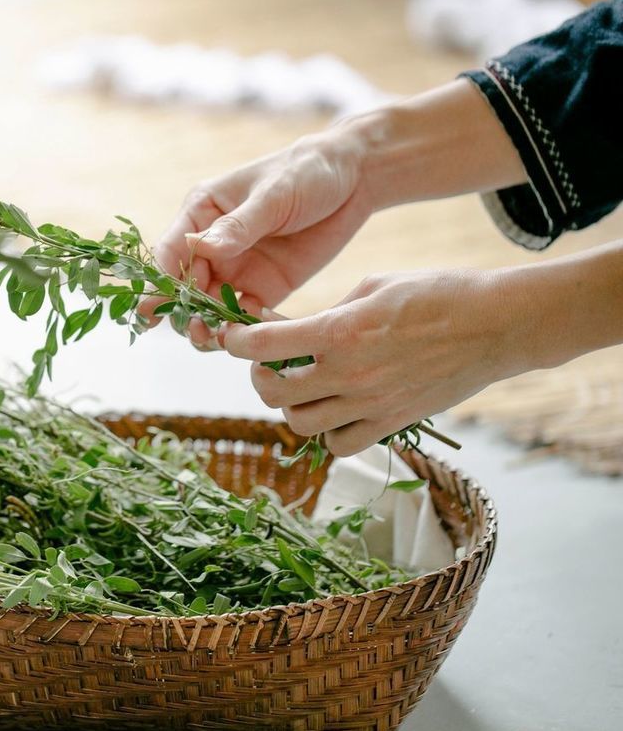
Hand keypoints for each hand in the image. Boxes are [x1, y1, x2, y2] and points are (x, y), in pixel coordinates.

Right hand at [139, 126, 373, 349]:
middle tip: (196, 330)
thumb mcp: (274, 194)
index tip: (152, 310)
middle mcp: (213, 246)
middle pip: (186, 287)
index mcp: (203, 213)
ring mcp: (236, 269)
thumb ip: (239, 225)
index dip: (159, 282)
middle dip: (185, 312)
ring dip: (208, 327)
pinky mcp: (264, 288)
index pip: (171, 251)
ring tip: (216, 340)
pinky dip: (243, 330)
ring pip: (209, 308)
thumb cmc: (307, 171)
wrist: (355, 179)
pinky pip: (244, 316)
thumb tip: (201, 248)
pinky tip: (251, 339)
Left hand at [224, 270, 520, 455]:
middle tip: (270, 362)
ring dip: (291, 405)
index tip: (233, 336)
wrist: (497, 324)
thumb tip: (292, 330)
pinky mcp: (391, 422)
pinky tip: (335, 409)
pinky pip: (339, 445)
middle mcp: (348, 373)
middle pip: (272, 391)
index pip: (263, 346)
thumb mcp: (372, 285)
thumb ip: (328, 311)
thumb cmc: (437, 293)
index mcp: (339, 331)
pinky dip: (328, 432)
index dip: (236, 341)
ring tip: (303, 386)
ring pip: (300, 423)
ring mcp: (369, 404)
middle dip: (260, 374)